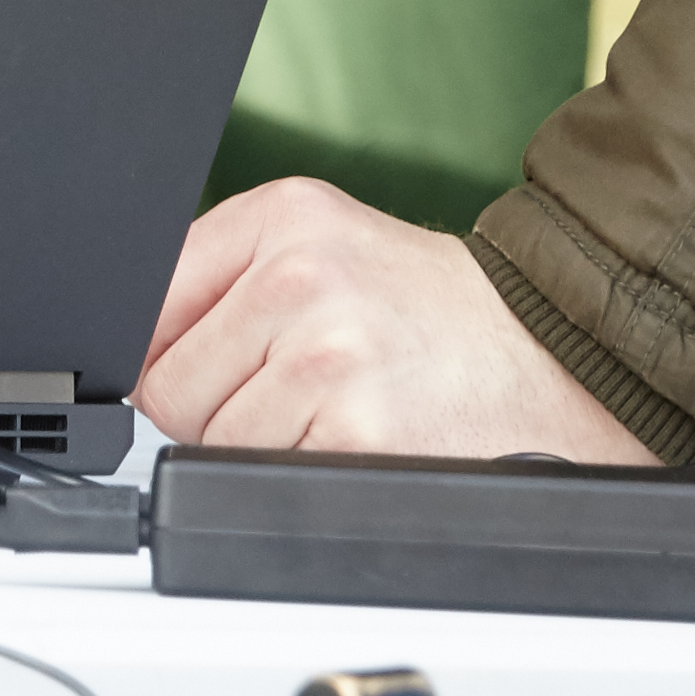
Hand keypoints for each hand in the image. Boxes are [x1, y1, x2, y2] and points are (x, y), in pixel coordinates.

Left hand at [140, 176, 637, 457]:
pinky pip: (263, 477)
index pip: (147, 304)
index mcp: (284, 217)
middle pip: (170, 384)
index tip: (208, 366)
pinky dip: (301, 475)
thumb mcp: (327, 250)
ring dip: (262, 447)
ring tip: (337, 412)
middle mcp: (300, 276)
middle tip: (298, 391)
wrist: (561, 359)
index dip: (168, 352)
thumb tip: (134, 352)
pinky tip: (358, 439)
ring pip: (213, 438)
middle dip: (218, 406)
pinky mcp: (354, 429)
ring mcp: (327, 354)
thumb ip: (226, 279)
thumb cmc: (437, 316)